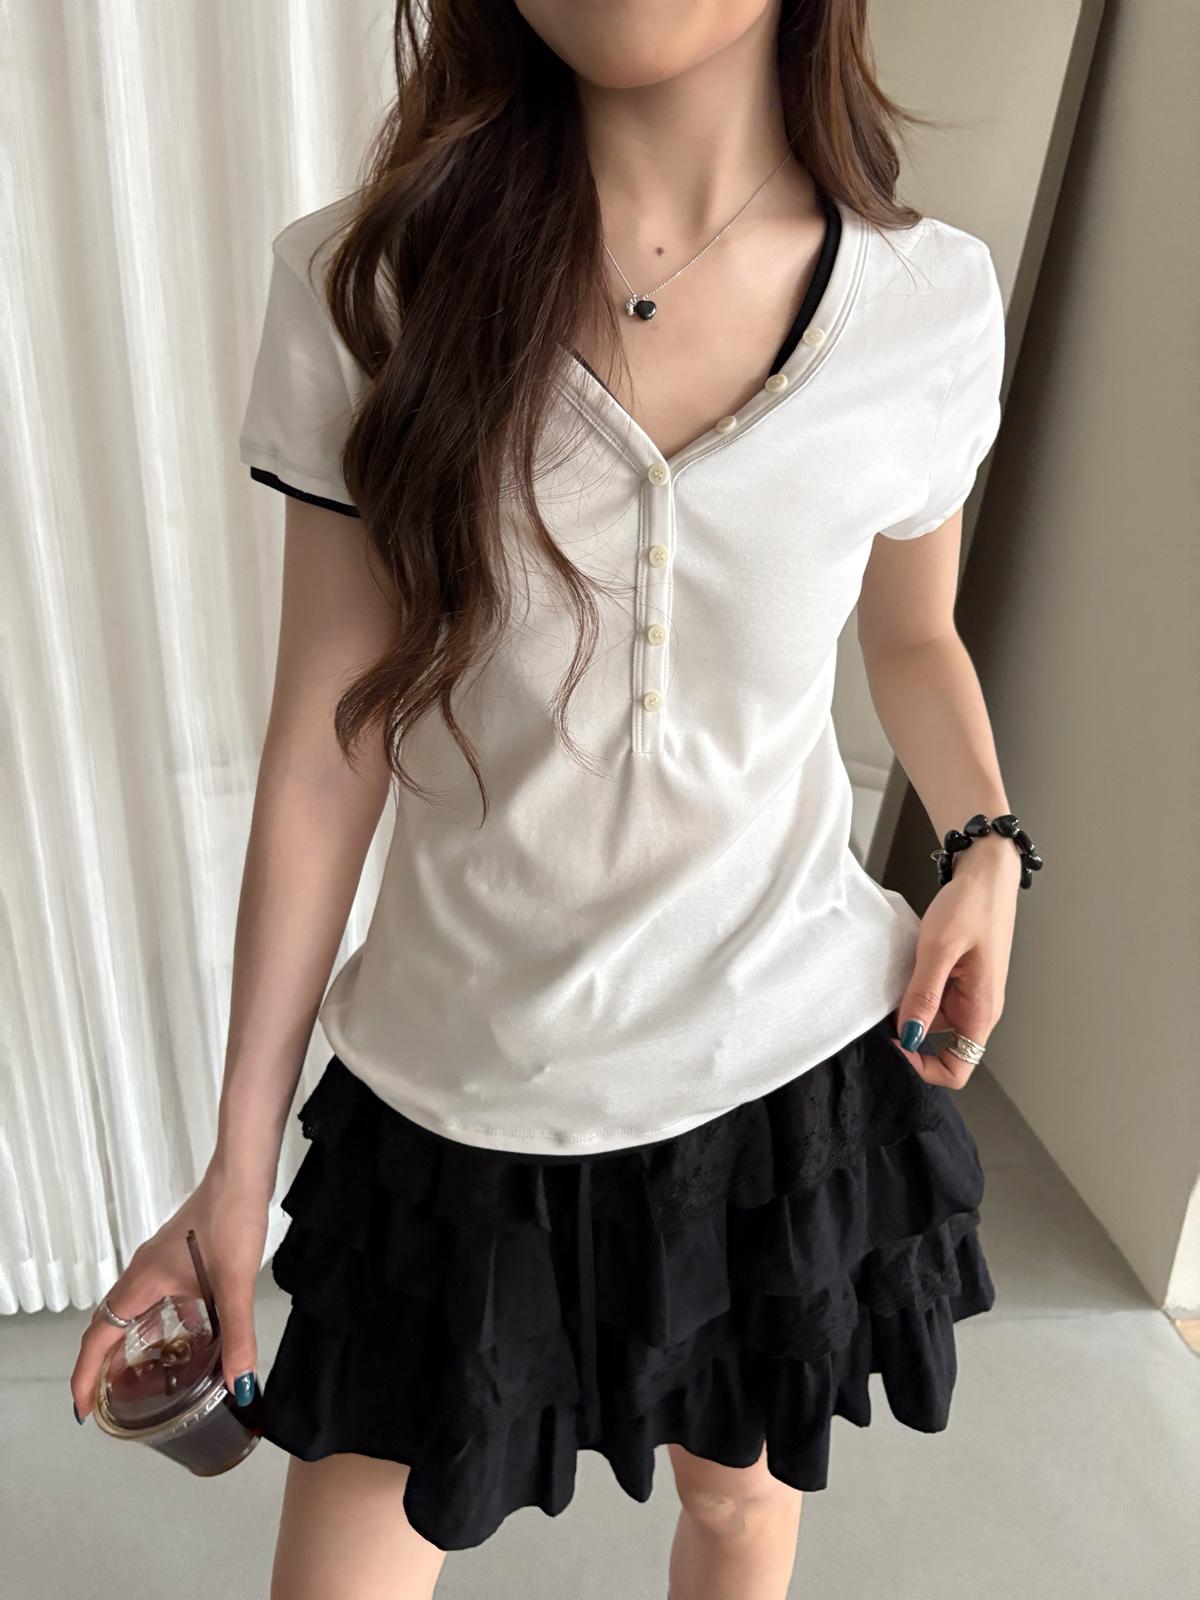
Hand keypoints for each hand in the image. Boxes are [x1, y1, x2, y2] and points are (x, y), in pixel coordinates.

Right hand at [69, 1163, 270, 1423]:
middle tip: (109, 1402)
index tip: (83, 1409)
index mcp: (142, 1282)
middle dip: (102, 1366)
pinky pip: (155, 1299)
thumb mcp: (235, 1285)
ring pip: (132, 1311)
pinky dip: (157, 1323)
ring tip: (139, 1377)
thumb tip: (240, 1386)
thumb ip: (237, 1337)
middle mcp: (143, 1273)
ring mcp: (160, 1263)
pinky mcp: (179, 1256)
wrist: (242, 1173)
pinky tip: (184, 1335)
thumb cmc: (231, 1220)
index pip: (98, 1336)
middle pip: (108, 1324)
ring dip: (129, 1344)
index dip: (86, 1375)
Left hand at [889, 835, 1020, 1088]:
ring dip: (907, 1007)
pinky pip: (929, 997)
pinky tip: (903, 969)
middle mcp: (976, 1010)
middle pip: (936, 1046)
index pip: (958, 1069)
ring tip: (894, 978)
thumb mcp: (940, 948)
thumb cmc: (972, 906)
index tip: (896, 1043)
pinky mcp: (956, 979)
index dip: (924, 1067)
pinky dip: (912, 989)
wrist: (986, 873)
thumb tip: (910, 1036)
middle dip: (907, 1033)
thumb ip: (925, 994)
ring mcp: (966, 995)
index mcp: (981, 1011)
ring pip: (928, 1020)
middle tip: (883, 1007)